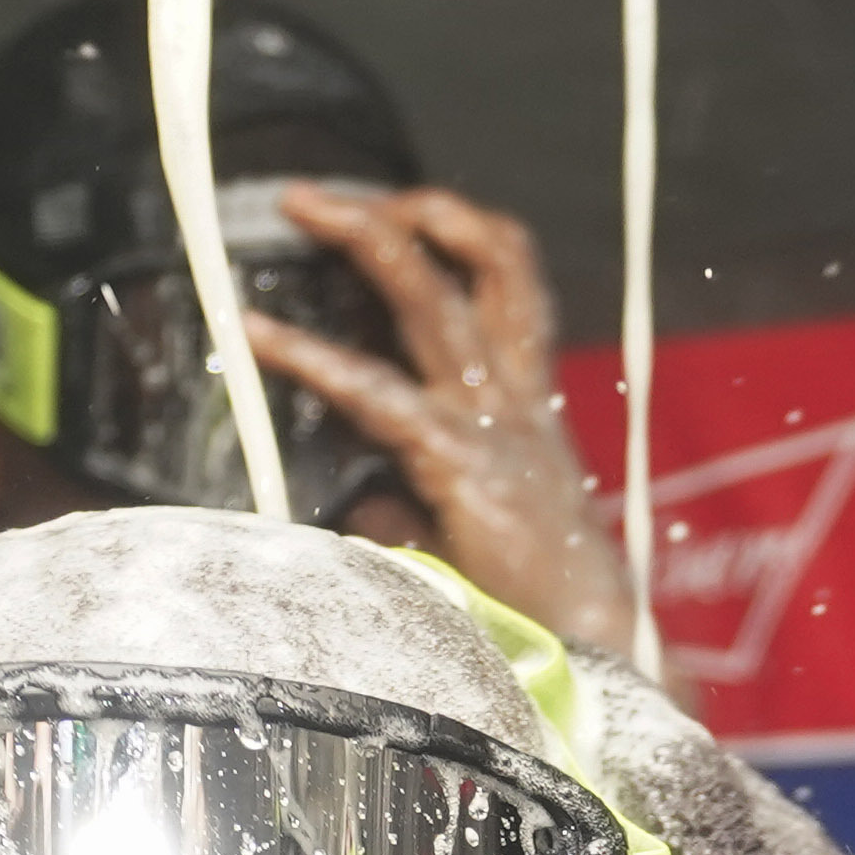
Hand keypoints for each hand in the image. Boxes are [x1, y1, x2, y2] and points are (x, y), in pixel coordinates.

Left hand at [245, 186, 639, 656]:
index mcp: (527, 408)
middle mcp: (515, 400)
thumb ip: (416, 511)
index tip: (392, 209)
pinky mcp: (462, 464)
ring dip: (367, 240)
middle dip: (396, 214)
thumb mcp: (474, 542)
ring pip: (437, 296)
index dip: (456, 231)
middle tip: (315, 196)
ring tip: (301, 205)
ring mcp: (493, 425)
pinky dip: (311, 355)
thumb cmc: (542, 610)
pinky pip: (378, 392)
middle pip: (477, 267)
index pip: (506, 282)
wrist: (597, 658)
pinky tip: (257, 336)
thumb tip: (359, 506)